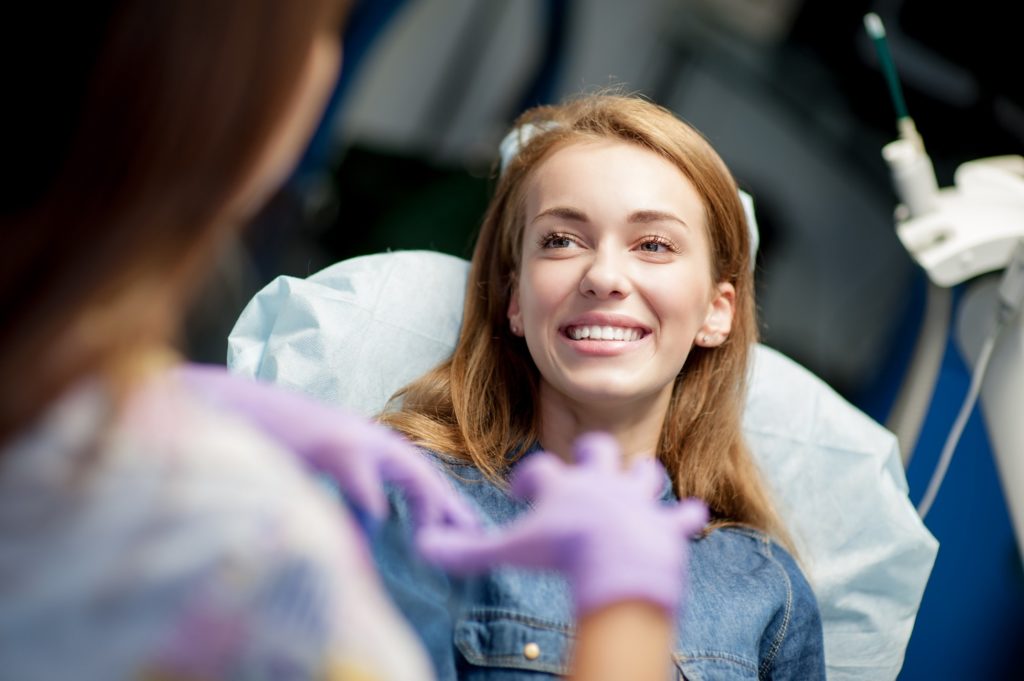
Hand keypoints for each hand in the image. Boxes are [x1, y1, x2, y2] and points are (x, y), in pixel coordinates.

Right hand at [174, 363, 478, 530]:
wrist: (228, 406)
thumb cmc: (270, 445)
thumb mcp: (318, 476)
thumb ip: (348, 499)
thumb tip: (372, 529)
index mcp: (366, 446)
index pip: (416, 474)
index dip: (441, 502)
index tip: (465, 529)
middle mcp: (366, 438)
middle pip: (422, 471)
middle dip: (449, 505)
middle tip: (474, 535)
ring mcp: (348, 436)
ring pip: (404, 468)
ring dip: (425, 500)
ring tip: (436, 535)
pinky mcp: (325, 441)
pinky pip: (357, 472)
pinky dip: (369, 495)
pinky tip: (380, 519)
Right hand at [417, 432, 707, 615]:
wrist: (617, 560)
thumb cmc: (561, 551)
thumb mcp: (509, 550)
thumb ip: (467, 551)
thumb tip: (424, 546)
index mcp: (563, 484)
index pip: (540, 469)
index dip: (529, 480)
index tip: (523, 494)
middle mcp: (602, 481)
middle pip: (599, 450)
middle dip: (593, 456)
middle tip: (584, 474)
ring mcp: (637, 499)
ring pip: (645, 472)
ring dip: (641, 479)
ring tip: (633, 489)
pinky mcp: (666, 524)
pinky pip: (682, 516)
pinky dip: (685, 518)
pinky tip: (691, 515)